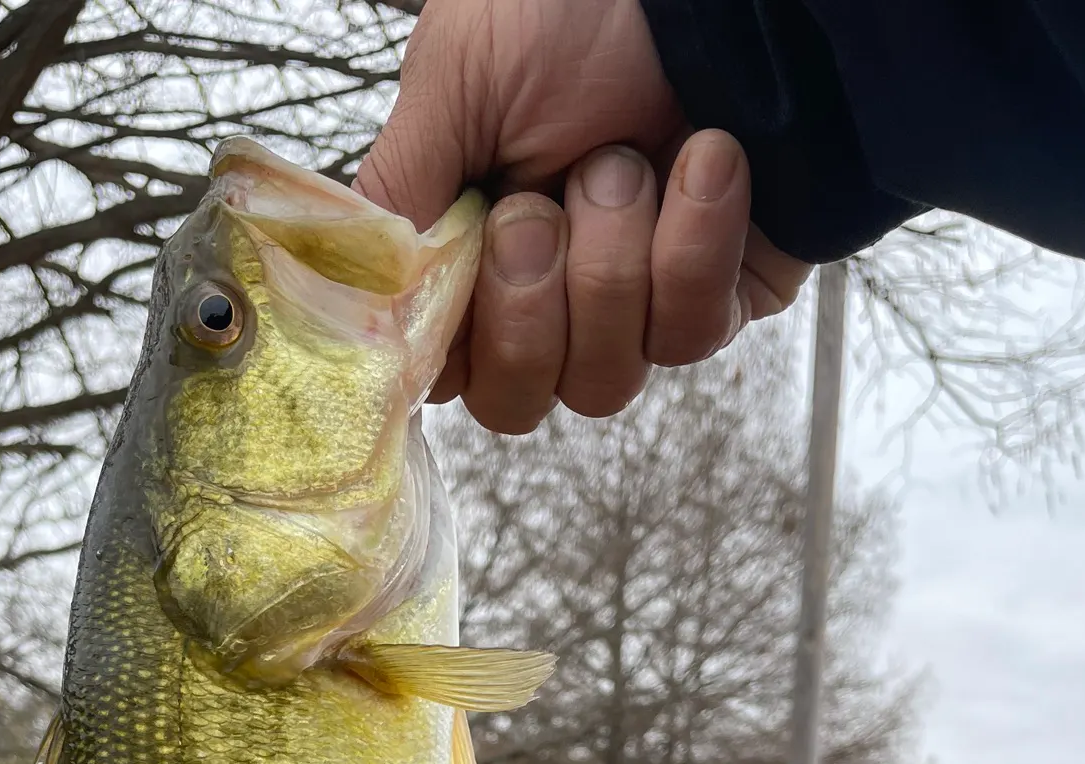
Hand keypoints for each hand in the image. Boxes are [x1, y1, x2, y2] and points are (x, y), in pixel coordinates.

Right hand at [357, 0, 809, 432]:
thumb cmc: (569, 8)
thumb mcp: (451, 89)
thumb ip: (397, 203)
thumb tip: (363, 311)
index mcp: (474, 263)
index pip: (442, 374)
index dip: (449, 348)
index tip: (460, 268)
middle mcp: (551, 304)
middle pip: (516, 403)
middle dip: (525, 313)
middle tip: (536, 212)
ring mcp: (636, 311)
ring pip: (602, 381)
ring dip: (607, 264)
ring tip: (620, 161)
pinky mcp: (721, 297)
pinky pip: (692, 332)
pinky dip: (691, 245)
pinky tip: (699, 160)